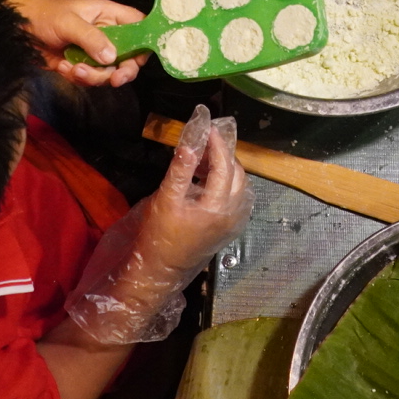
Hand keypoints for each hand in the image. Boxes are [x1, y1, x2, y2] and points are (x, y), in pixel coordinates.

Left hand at [8, 0, 148, 86]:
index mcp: (109, 15)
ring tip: (73, 69)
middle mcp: (107, 34)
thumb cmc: (44, 15)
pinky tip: (63, 67)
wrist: (17, 31)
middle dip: (123, 71)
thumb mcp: (68, 22)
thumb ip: (91, 38)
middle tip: (114, 80)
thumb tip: (112, 57)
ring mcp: (94, 52)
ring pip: (110, 72)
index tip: (138, 58)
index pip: (139, 26)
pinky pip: (90, 79)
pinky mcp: (81, 66)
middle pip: (130, 56)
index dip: (145, 42)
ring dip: (94, 76)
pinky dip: (78, 78)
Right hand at [139, 106, 251, 274]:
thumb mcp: (166, 199)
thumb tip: (191, 142)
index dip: (217, 144)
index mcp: (218, 206)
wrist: (159, 270)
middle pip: (236, 173)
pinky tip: (208, 179)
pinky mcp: (230, 228)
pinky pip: (237, 198)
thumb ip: (181, 170)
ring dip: (225, 168)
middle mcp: (233, 213)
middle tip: (204, 141)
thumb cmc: (159, 235)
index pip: (224, 165)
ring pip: (239, 185)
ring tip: (203, 158)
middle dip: (223, 154)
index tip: (209, 127)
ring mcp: (234, 222)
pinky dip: (227, 183)